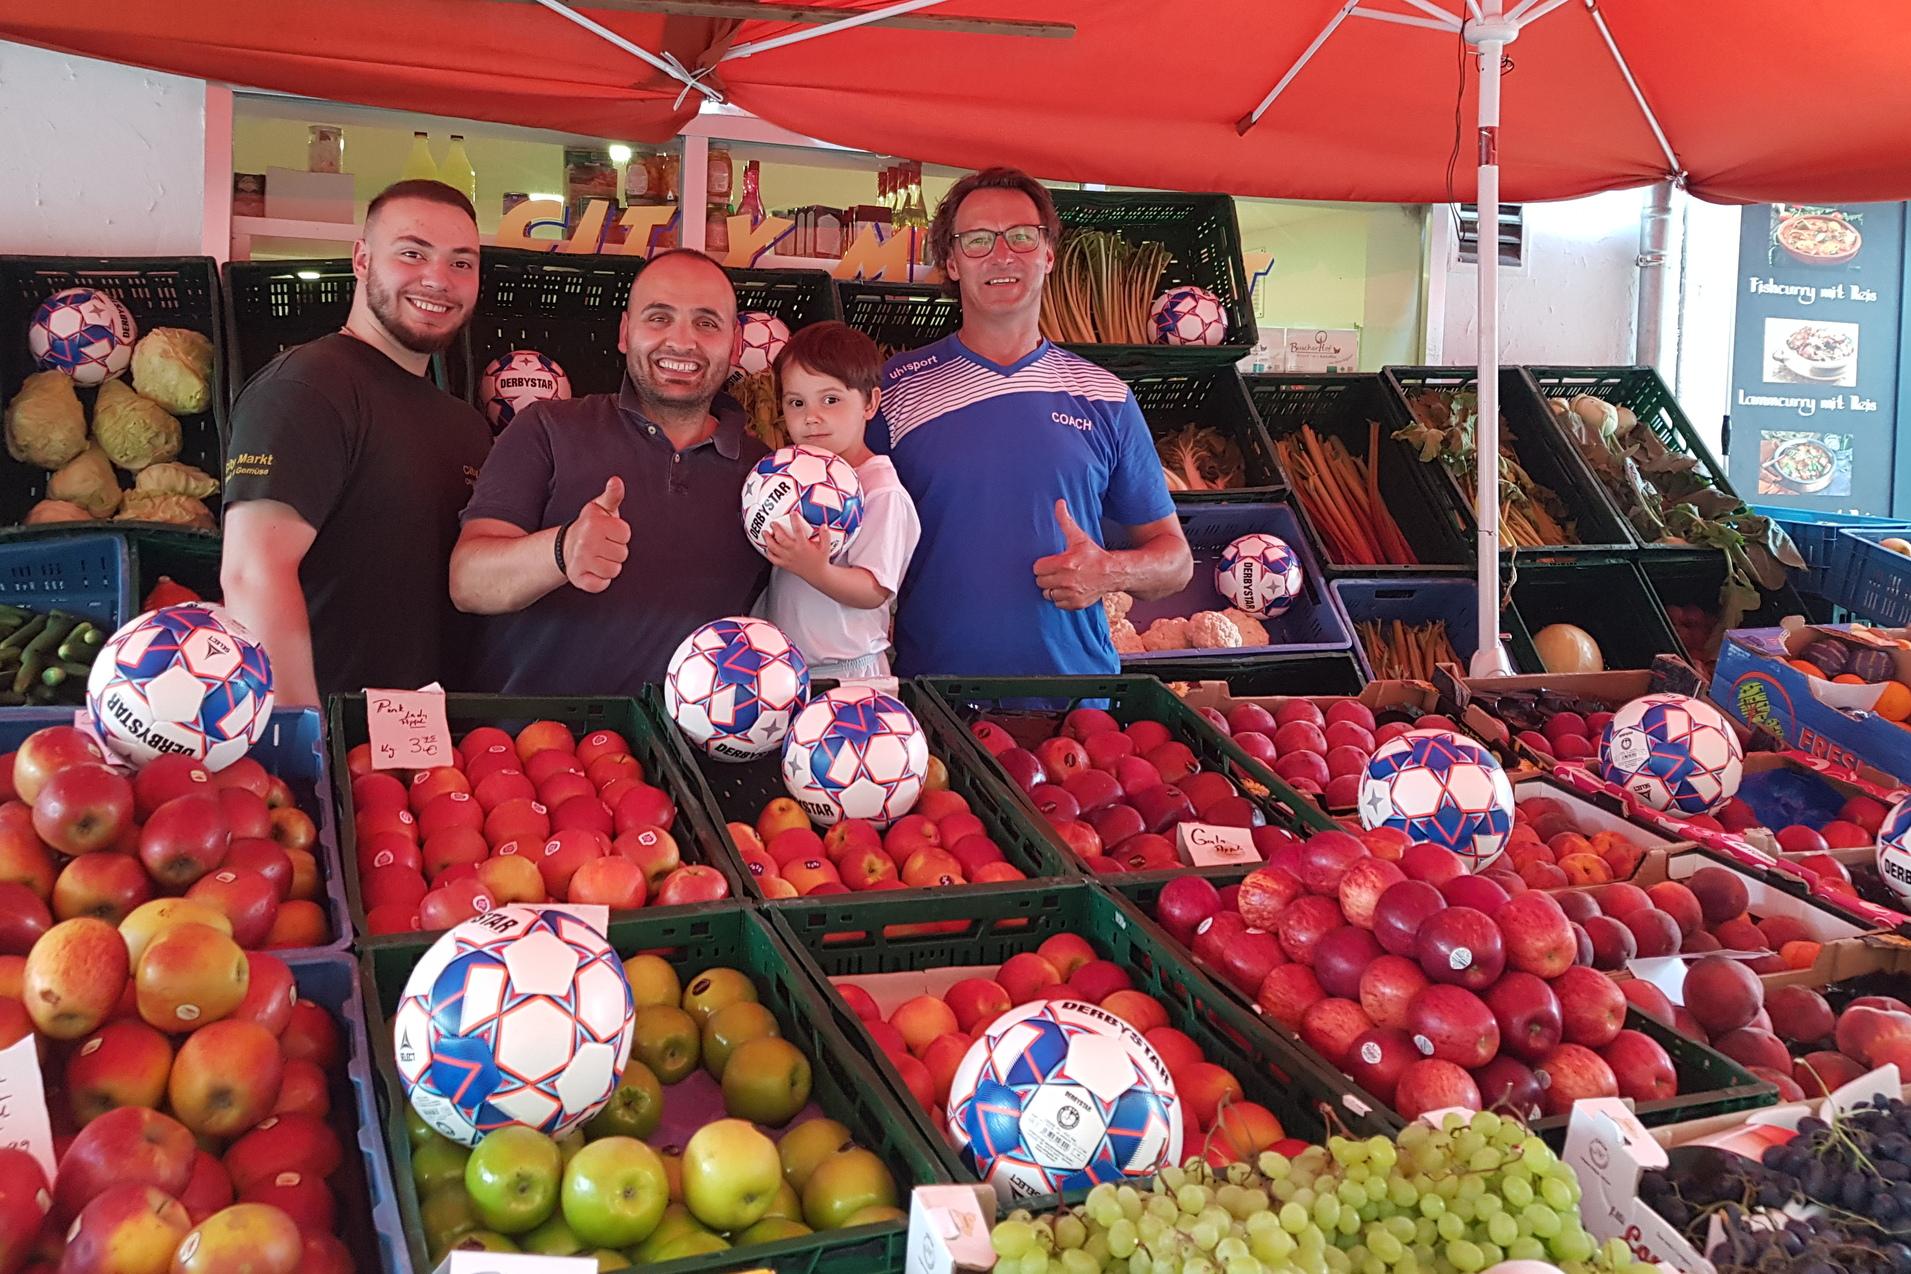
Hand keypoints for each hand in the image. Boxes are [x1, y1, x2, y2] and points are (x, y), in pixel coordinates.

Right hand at [563, 477, 629, 592]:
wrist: (565, 546)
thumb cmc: (590, 526)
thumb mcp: (601, 508)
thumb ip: (612, 495)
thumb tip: (616, 481)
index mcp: (594, 523)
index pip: (626, 534)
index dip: (619, 534)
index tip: (607, 532)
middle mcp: (586, 542)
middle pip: (623, 554)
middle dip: (615, 551)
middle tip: (601, 545)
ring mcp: (581, 561)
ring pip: (614, 570)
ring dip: (609, 566)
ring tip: (597, 557)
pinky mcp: (578, 578)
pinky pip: (602, 585)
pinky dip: (600, 581)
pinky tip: (592, 571)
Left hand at [763, 512, 831, 581]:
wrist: (816, 574)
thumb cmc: (820, 560)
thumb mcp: (825, 547)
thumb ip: (825, 536)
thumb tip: (824, 526)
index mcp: (804, 546)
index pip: (798, 531)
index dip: (795, 521)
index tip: (793, 513)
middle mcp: (794, 552)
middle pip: (781, 539)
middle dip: (776, 529)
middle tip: (773, 523)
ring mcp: (787, 558)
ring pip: (774, 548)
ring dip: (768, 539)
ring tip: (765, 532)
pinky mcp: (784, 564)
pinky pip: (773, 558)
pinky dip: (768, 552)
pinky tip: (767, 547)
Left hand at [1033, 499, 1110, 609]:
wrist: (1113, 573)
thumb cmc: (1093, 554)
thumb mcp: (1079, 537)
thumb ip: (1065, 521)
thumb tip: (1059, 503)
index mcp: (1064, 564)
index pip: (1037, 568)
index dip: (1043, 564)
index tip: (1051, 562)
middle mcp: (1066, 580)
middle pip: (1040, 582)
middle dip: (1046, 576)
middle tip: (1056, 571)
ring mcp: (1071, 594)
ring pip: (1047, 594)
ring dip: (1052, 588)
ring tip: (1062, 580)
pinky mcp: (1075, 604)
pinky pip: (1057, 603)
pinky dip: (1060, 598)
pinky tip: (1068, 589)